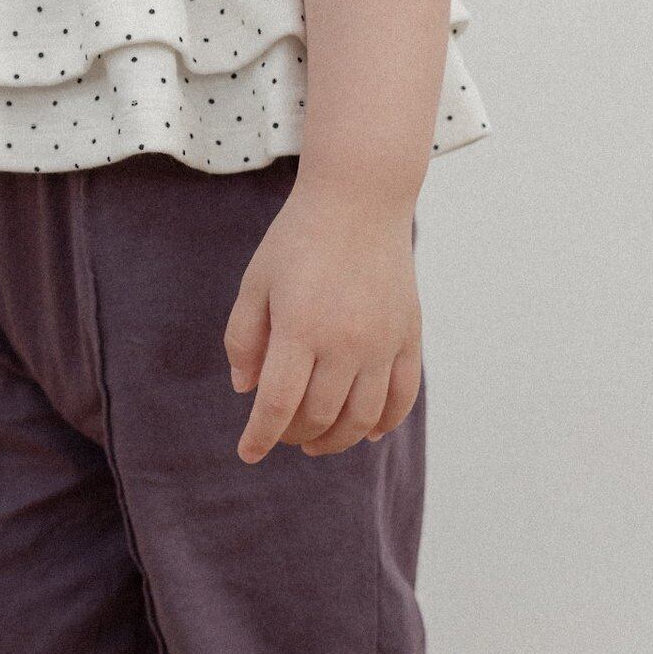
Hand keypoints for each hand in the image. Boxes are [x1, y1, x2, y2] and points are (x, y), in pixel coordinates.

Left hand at [224, 177, 421, 463]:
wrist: (360, 199)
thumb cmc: (298, 239)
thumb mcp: (255, 284)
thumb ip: (243, 339)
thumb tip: (246, 390)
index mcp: (300, 327)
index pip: (277, 405)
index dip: (260, 437)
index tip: (248, 453)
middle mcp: (346, 341)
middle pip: (319, 417)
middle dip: (293, 436)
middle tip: (281, 435)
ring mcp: (383, 341)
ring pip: (362, 418)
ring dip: (336, 440)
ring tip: (316, 442)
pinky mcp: (409, 335)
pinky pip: (402, 396)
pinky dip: (385, 423)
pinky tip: (367, 433)